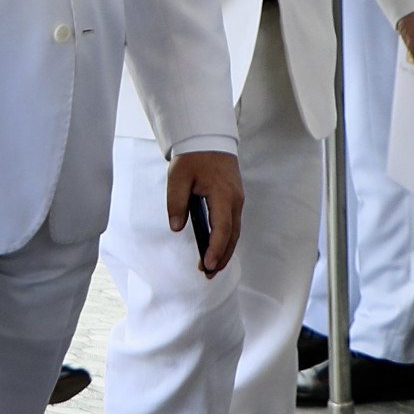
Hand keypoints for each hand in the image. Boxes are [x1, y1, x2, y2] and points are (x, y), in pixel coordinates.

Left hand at [167, 150, 243, 277]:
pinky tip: (216, 248)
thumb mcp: (178, 177)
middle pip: (232, 236)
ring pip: (234, 232)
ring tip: (211, 267)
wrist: (208, 139)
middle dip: (221, 257)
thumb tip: (177, 226)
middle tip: (207, 274)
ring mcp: (236, 200)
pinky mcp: (233, 199)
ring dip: (224, 250)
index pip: (222, 229)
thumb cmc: (194, 156)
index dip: (215, 249)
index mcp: (223, 195)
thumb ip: (176, 202)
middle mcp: (235, 200)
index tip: (207, 265)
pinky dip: (225, 239)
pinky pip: (232, 224)